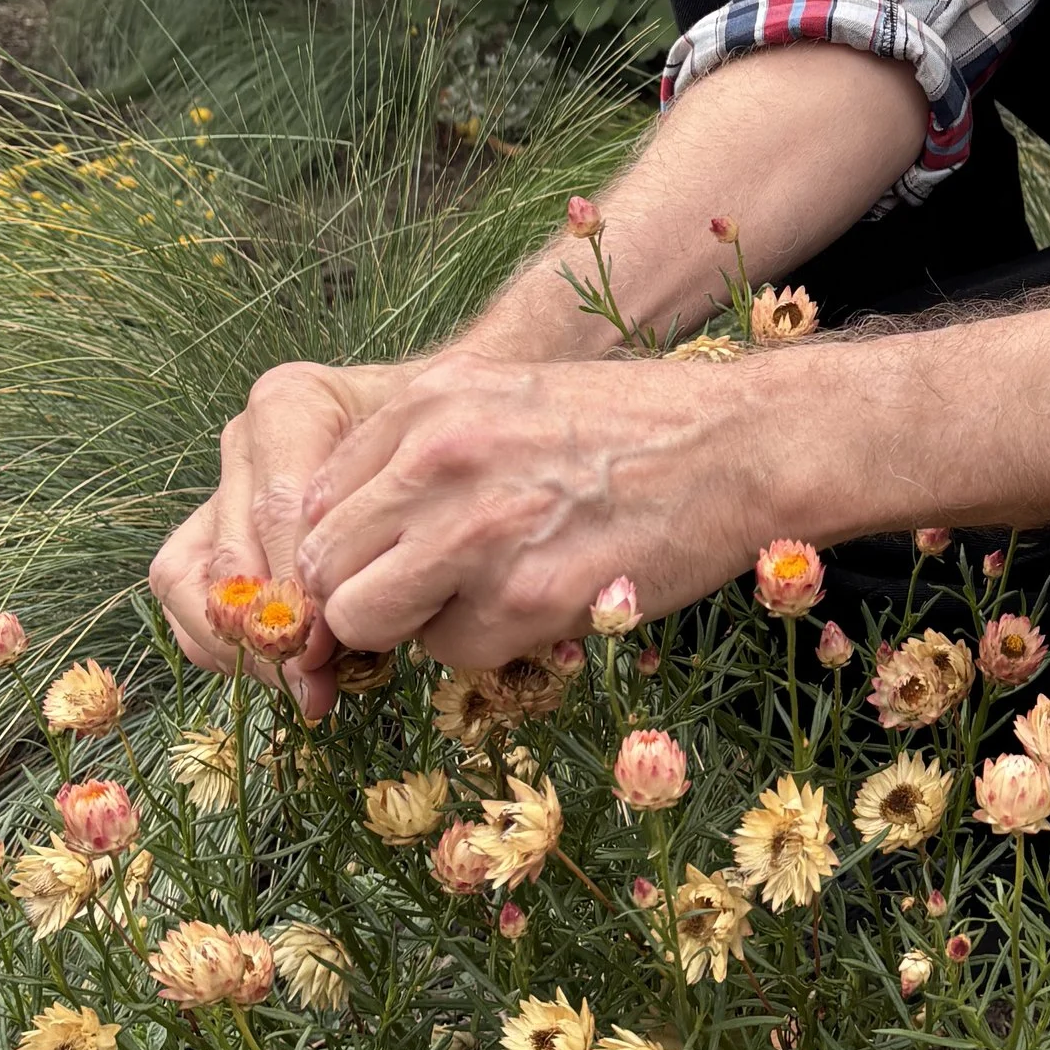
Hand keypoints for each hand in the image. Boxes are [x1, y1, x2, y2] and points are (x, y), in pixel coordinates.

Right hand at [150, 357, 422, 703]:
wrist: (438, 420)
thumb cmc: (438, 440)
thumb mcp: (426, 464)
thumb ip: (381, 529)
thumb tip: (327, 638)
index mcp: (290, 404)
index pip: (279, 510)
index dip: (301, 587)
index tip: (336, 642)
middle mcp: (245, 440)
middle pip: (233, 554)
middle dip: (274, 628)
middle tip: (320, 675)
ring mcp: (221, 484)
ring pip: (186, 579)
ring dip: (238, 644)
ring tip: (300, 680)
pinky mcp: (210, 528)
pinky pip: (188, 594)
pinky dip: (225, 644)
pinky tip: (283, 671)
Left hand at [294, 354, 764, 667]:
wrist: (738, 444)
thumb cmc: (627, 427)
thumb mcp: (503, 397)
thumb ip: (417, 452)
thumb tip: (347, 530)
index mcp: (424, 402)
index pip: (311, 502)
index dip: (339, 551)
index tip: (376, 569)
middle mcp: (434, 460)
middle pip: (322, 566)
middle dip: (362, 592)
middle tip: (421, 598)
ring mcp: (473, 531)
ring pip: (364, 618)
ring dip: (411, 623)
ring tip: (481, 597)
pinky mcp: (522, 597)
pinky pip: (450, 652)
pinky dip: (486, 644)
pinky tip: (542, 600)